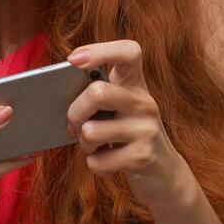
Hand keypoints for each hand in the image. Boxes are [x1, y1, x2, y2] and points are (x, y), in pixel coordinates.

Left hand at [64, 40, 193, 211]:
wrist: (164, 173)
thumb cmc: (128, 135)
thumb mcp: (120, 110)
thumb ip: (99, 97)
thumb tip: (58, 96)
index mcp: (136, 84)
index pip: (129, 51)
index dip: (100, 50)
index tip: (73, 60)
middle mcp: (144, 102)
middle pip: (97, 93)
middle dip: (74, 113)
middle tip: (73, 125)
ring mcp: (146, 130)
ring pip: (91, 131)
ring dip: (84, 143)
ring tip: (96, 145)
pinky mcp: (142, 157)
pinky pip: (97, 161)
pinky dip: (95, 165)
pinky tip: (108, 161)